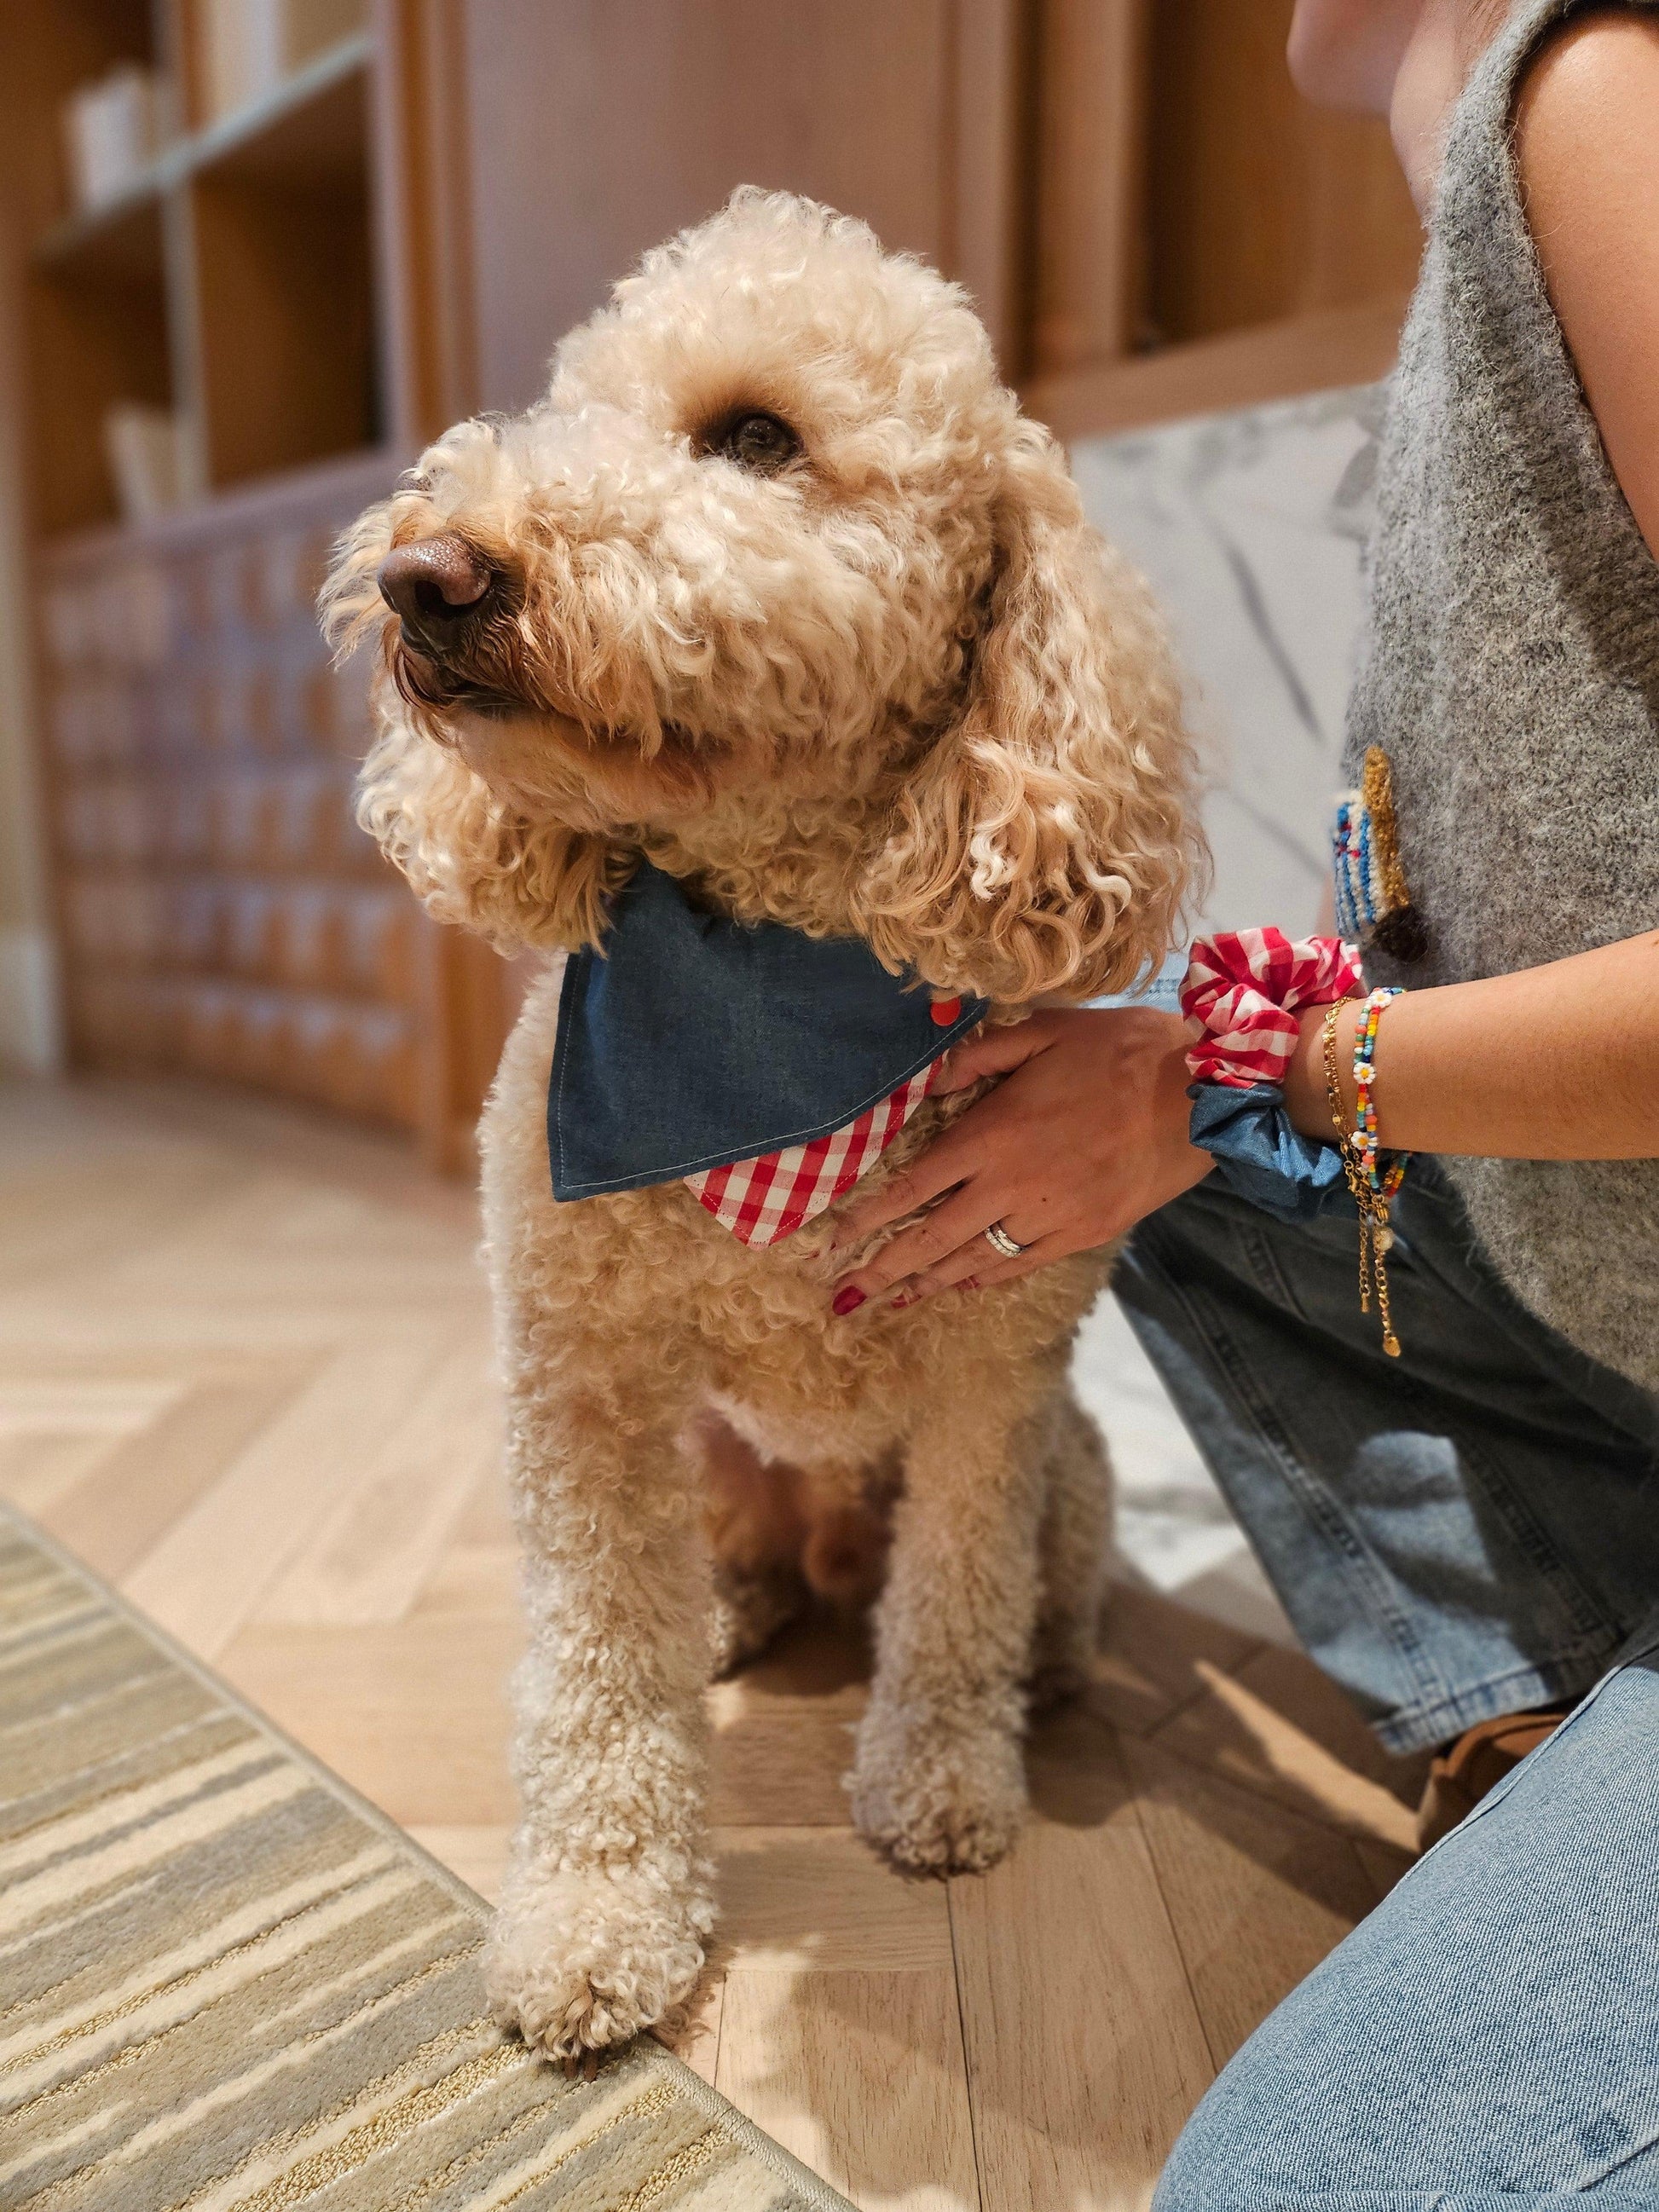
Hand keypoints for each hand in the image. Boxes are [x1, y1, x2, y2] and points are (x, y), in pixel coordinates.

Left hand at [828, 1006, 1212, 1309]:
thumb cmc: (1124, 1051)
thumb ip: (979, 1055)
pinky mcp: (1083, 1234)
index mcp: (993, 1133)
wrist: (1204, 1096)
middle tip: (843, 1295)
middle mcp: (1011, 1185)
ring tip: (889, 1300)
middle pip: (931, 1237)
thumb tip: (927, 1081)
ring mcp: (1048, 1216)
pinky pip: (1020, 1265)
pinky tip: (960, 1285)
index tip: (831, 1240)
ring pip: (972, 1259)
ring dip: (926, 1282)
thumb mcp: (1045, 1030)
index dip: (866, 1217)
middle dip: (882, 1268)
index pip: (911, 1185)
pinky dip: (985, 1277)